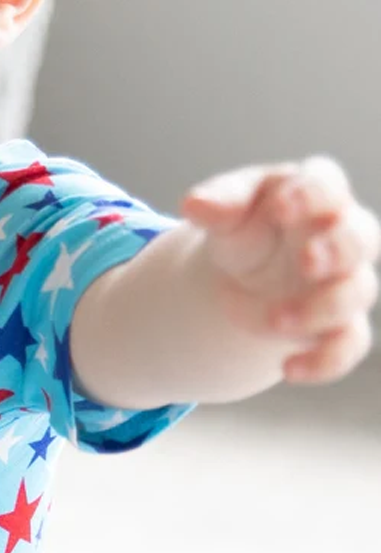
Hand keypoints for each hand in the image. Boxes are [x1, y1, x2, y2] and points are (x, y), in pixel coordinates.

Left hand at [180, 155, 380, 383]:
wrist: (241, 276)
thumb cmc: (243, 230)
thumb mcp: (227, 213)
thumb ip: (220, 204)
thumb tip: (192, 204)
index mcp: (314, 196)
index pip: (327, 184)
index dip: (312, 194)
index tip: (281, 207)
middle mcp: (340, 237)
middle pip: (360, 238)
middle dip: (337, 251)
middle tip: (305, 262)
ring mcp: (342, 283)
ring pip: (355, 295)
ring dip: (319, 310)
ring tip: (274, 321)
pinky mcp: (335, 326)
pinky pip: (347, 346)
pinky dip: (324, 362)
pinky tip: (289, 369)